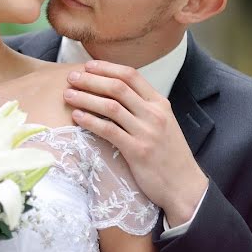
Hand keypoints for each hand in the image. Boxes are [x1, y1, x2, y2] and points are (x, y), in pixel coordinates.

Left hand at [63, 60, 207, 226]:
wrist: (184, 186)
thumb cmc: (168, 154)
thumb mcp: (162, 124)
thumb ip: (143, 107)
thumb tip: (115, 92)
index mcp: (160, 103)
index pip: (131, 75)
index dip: (107, 68)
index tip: (88, 66)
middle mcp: (154, 114)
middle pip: (117, 87)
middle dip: (91, 80)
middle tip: (71, 77)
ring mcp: (146, 132)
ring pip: (110, 107)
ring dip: (86, 98)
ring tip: (68, 95)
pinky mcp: (138, 151)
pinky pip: (108, 130)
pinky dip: (90, 121)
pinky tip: (76, 117)